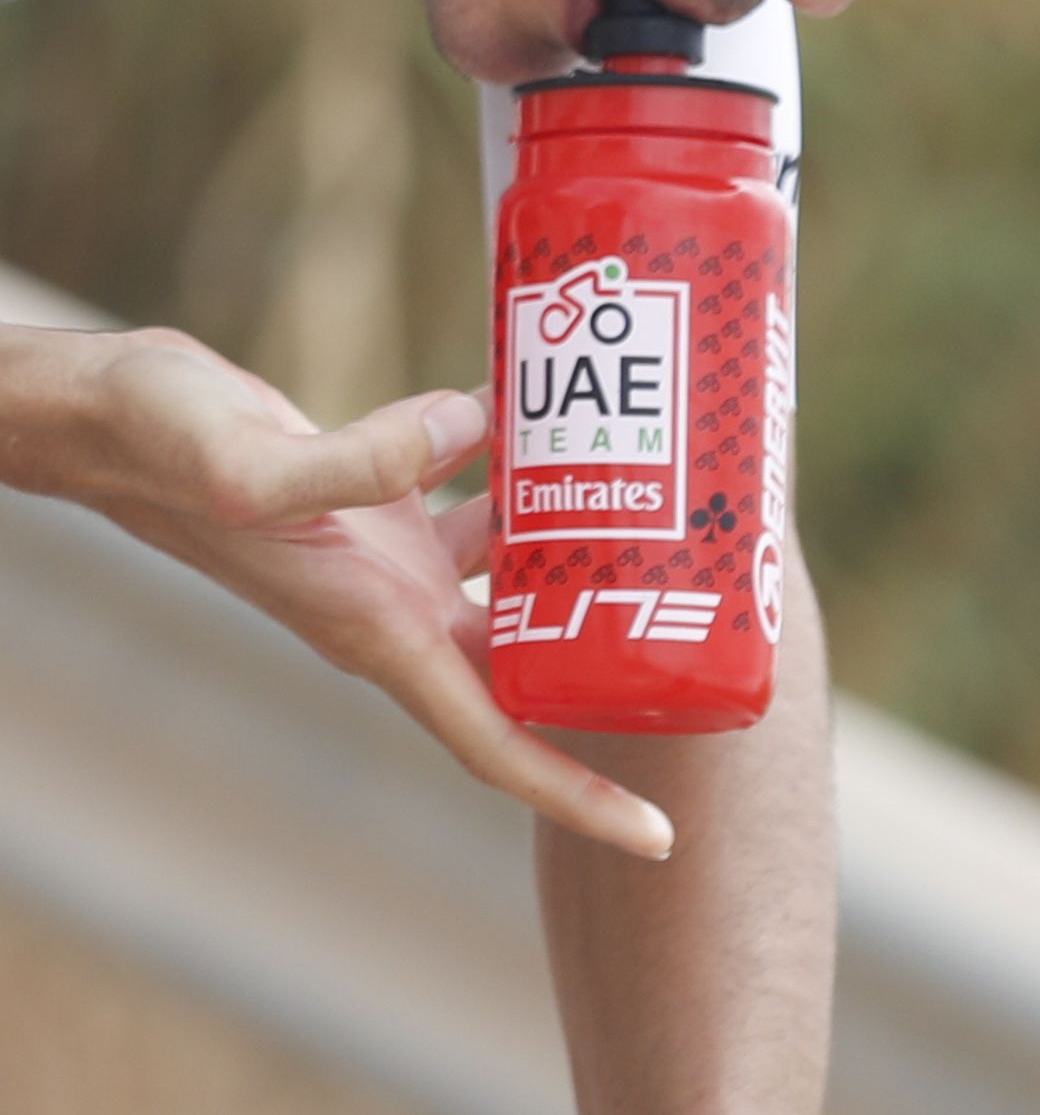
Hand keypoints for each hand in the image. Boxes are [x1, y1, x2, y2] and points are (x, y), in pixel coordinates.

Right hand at [57, 326, 673, 860]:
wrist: (112, 412)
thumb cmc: (164, 446)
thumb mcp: (251, 463)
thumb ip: (355, 459)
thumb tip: (472, 427)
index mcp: (374, 632)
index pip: (495, 746)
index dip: (579, 796)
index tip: (663, 836)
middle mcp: (393, 613)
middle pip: (530, 672)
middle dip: (616, 667)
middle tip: (716, 633)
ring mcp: (386, 562)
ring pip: (516, 580)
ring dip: (585, 555)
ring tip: (672, 511)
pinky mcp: (375, 501)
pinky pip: (477, 501)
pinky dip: (525, 473)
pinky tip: (563, 422)